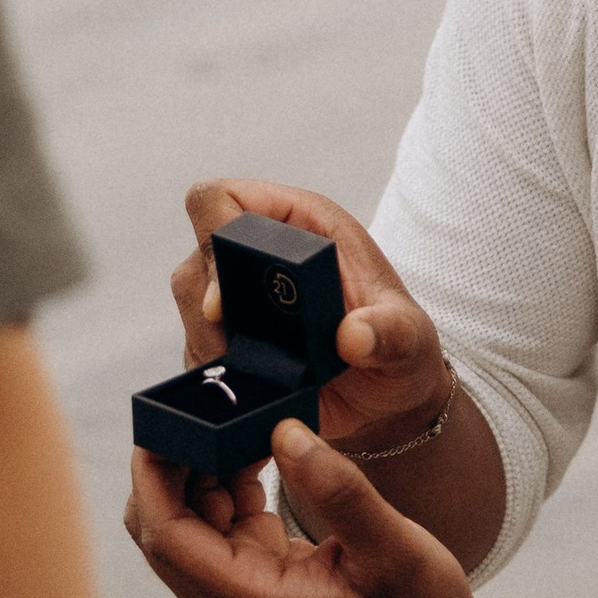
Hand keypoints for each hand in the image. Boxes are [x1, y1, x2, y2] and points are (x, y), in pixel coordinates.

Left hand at [126, 418, 482, 597]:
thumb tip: (283, 430)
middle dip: (171, 466)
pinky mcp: (253, 589)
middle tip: (206, 406)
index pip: (165, 536)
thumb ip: (338, 489)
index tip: (166, 416)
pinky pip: (215, 532)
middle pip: (160, 531)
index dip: (153, 474)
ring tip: (239, 422)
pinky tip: (258, 456)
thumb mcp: (394, 547)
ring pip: (183, 528)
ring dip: (199, 474)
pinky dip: (225, 489)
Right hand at [171, 177, 451, 452]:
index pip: (222, 199)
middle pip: (193, 263)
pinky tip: (254, 393)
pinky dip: (215, 379)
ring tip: (261, 377)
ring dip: (212, 349)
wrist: (388, 397)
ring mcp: (238, 300)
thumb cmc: (400, 348)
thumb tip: (353, 336)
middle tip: (242, 353)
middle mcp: (260, 255)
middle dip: (207, 314)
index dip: (212, 237)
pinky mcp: (228, 343)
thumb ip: (391, 333)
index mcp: (299, 224)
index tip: (225, 300)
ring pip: (188, 314)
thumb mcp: (410, 339)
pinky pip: (195, 356)